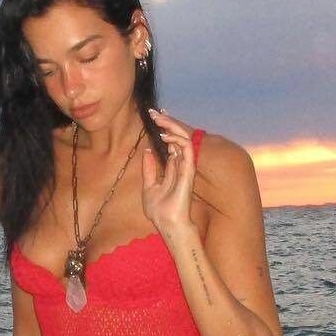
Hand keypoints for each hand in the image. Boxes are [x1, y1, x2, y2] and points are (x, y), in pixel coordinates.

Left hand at [141, 106, 195, 239]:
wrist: (168, 224)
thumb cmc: (160, 211)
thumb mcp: (149, 187)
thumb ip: (149, 170)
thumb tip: (147, 152)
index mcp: (173, 169)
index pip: (170, 144)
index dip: (164, 130)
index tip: (154, 117)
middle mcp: (181, 166)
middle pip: (176, 139)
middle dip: (167, 123)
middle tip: (155, 111)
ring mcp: (186, 167)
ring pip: (183, 140)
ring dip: (172, 126)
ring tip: (160, 117)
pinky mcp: (188, 171)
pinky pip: (185, 149)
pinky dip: (176, 139)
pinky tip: (164, 134)